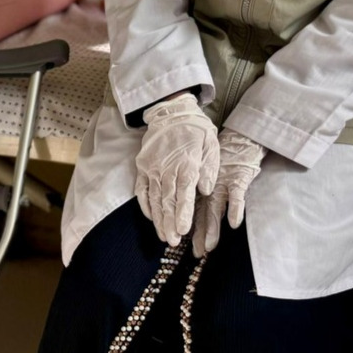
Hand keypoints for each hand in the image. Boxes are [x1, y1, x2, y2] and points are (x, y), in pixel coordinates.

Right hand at [134, 93, 218, 246]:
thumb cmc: (195, 129)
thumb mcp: (211, 143)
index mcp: (187, 163)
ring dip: (158, 219)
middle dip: (169, 223)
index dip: (183, 213)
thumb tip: (206, 189)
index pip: (184, 193)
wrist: (170, 110)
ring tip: (163, 236)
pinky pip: (141, 189)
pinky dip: (145, 204)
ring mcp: (152, 169)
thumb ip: (209, 167)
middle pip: (168, 200)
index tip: (183, 230)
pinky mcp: (142, 167)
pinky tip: (150, 217)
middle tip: (172, 241)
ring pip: (155, 198)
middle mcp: (167, 168)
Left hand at [192, 129, 265, 257]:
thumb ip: (203, 195)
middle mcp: (210, 189)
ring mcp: (223, 184)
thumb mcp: (209, 177)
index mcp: (201, 190)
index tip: (186, 249)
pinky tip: (234, 223)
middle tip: (195, 253)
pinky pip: (237, 195)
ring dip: (212, 228)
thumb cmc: (224, 161)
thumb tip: (195, 219)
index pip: (194, 214)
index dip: (190, 231)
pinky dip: (235, 208)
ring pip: (216, 209)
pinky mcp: (239, 178)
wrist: (241, 138)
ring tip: (209, 246)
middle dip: (198, 235)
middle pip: (202, 215)